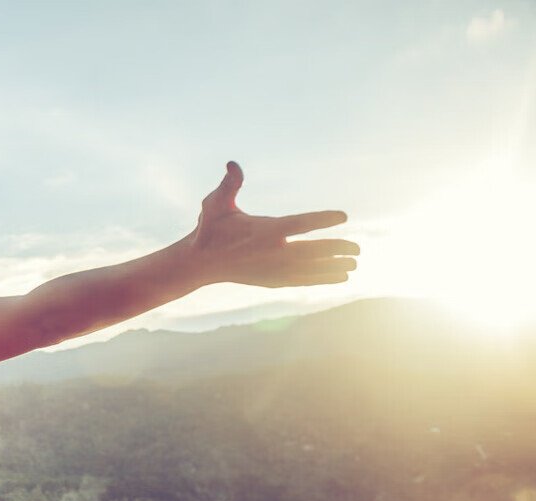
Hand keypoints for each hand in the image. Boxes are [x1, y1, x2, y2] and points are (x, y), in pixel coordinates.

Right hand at [184, 162, 357, 287]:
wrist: (199, 264)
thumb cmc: (209, 230)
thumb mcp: (215, 204)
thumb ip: (229, 184)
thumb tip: (232, 163)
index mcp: (264, 231)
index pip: (300, 224)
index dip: (323, 219)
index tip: (343, 216)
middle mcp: (272, 252)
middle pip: (312, 251)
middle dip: (337, 249)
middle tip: (358, 249)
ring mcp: (273, 270)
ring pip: (311, 269)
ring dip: (334, 267)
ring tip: (354, 266)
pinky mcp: (272, 281)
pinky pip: (303, 280)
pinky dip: (321, 279)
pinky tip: (339, 278)